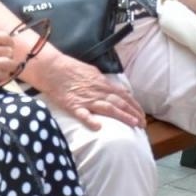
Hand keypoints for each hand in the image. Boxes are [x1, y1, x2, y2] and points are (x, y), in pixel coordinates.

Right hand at [28, 51, 144, 130]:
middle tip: (143, 124)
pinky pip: (82, 114)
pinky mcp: (73, 105)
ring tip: (134, 124)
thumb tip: (118, 91)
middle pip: (120, 103)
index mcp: (102, 83)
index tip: (142, 115)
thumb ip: (105, 83)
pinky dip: (90, 120)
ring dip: (122, 116)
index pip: (123, 96)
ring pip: (108, 108)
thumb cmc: (71, 69)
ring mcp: (86, 99)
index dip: (134, 106)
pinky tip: (98, 128)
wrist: (52, 68)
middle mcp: (97, 91)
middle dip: (133, 113)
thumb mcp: (93, 73)